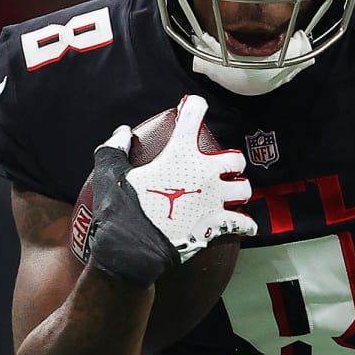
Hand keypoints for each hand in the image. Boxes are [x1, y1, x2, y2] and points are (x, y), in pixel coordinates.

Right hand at [84, 96, 256, 285]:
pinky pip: (243, 224)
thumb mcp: (110, 173)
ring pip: (244, 189)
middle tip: (220, 167)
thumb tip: (123, 132)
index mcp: (180, 155)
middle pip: (235, 159)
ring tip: (230, 194)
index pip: (194, 117)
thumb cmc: (121, 208)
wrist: (132, 247)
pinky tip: (243, 225)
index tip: (193, 106)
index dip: (194, 107)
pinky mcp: (218, 225)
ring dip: (239, 191)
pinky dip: (244, 225)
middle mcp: (205, 174)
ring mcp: (215, 199)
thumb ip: (115, 149)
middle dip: (231, 162)